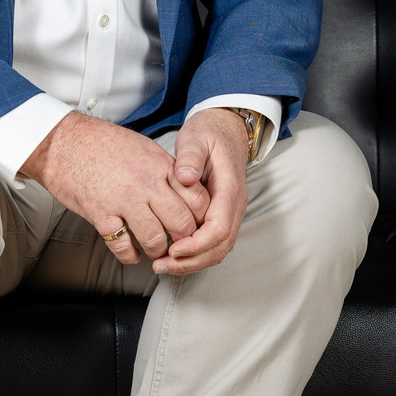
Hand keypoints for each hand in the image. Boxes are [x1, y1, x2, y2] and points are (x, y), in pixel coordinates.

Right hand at [20, 112, 209, 264]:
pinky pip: (123, 246)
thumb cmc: (99, 142)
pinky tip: (131, 253)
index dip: (201, 218)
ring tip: (157, 252)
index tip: (196, 225)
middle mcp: (146, 183)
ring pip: (155, 239)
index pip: (198, 199)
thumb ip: (164, 169)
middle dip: (184, 240)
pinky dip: (129, 255)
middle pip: (182, 224)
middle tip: (180, 244)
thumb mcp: (142, 147)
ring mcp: (123, 200)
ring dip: (158, 252)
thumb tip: (184, 188)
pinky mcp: (100, 214)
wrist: (61, 142)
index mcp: (160, 165)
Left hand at [153, 108, 249, 275]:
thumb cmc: (209, 134)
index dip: (196, 244)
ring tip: (163, 265)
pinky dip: (194, 254)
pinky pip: (212, 243)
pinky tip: (172, 255)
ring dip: (192, 262)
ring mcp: (229, 212)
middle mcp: (234, 206)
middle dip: (191, 261)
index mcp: (229, 189)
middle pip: (220, 247)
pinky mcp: (221, 215)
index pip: (219, 229)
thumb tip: (186, 178)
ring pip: (217, 249)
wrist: (226, 129)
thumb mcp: (197, 137)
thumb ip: (191, 156)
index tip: (172, 249)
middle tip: (161, 266)